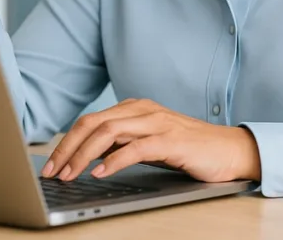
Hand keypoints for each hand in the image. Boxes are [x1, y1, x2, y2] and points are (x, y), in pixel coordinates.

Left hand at [40, 99, 260, 182]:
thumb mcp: (148, 142)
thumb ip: (122, 143)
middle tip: (53, 171)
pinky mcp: (171, 140)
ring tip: (70, 174)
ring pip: (108, 133)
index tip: (51, 164)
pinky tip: (100, 173)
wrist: (230, 149)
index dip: (67, 142)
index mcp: (134, 108)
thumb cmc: (189, 148)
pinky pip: (136, 148)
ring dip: (83, 155)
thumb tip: (88, 157)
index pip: (90, 121)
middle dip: (68, 148)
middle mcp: (143, 110)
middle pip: (93, 124)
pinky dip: (114, 161)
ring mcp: (157, 123)